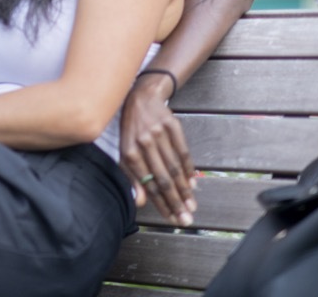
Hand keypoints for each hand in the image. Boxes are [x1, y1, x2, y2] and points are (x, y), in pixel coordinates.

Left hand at [119, 75, 196, 226]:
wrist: (142, 96)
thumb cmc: (131, 129)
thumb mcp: (123, 150)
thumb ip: (131, 176)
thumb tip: (141, 202)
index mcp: (130, 152)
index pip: (148, 184)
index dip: (161, 204)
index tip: (172, 219)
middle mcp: (144, 143)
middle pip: (163, 178)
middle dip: (176, 202)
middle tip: (186, 220)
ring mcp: (159, 134)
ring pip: (175, 167)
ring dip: (185, 190)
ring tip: (192, 206)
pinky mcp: (173, 126)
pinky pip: (184, 152)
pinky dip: (189, 170)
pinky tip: (193, 184)